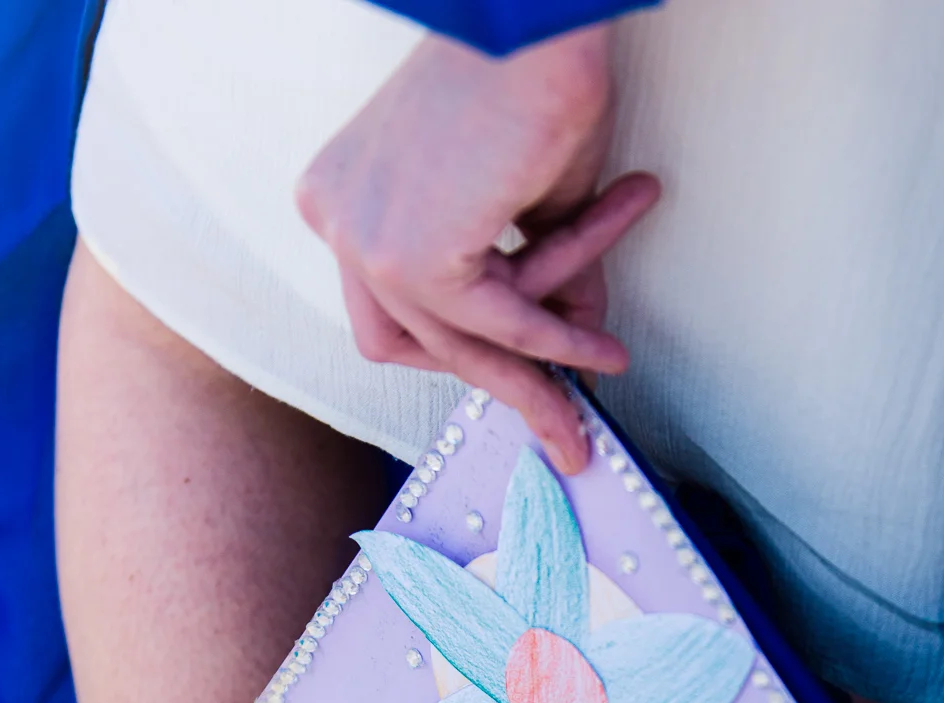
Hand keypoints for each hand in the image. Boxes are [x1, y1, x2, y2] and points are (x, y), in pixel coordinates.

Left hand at [297, 26, 659, 471]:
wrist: (538, 18)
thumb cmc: (530, 73)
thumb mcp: (525, 198)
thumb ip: (533, 274)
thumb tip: (572, 343)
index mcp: (342, 196)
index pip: (394, 307)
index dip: (463, 344)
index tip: (524, 377)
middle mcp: (335, 217)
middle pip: (406, 344)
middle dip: (493, 379)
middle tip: (560, 420)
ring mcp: (361, 239)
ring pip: (461, 341)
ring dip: (541, 361)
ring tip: (608, 357)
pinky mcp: (407, 257)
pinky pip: (498, 325)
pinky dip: (556, 341)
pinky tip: (601, 350)